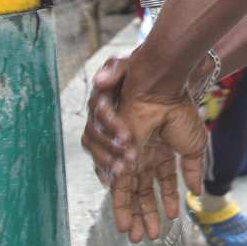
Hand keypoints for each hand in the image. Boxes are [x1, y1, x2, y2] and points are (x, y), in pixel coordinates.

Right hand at [81, 55, 130, 184]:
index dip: (110, 123)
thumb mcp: (128, 64)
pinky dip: (106, 170)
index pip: (98, 111)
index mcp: (102, 98)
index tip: (126, 134)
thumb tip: (98, 80)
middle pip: (94, 136)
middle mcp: (100, 118)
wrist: (152, 80)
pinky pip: (104, 160)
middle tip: (126, 157)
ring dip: (107, 162)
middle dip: (107, 148)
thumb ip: (114, 69)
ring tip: (121, 171)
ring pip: (98, 151)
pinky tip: (111, 181)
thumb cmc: (137, 70)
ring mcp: (106, 133)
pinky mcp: (115, 143)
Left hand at [108, 93, 205, 242]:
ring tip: (137, 237)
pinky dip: (120, 206)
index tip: (173, 216)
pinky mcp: (120, 161)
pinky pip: (118, 188)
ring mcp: (132, 158)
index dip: (168, 198)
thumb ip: (193, 171)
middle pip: (144, 190)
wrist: (162, 97)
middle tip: (151, 235)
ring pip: (130, 194)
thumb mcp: (194, 147)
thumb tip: (198, 192)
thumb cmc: (179, 114)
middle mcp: (145, 155)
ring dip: (133, 216)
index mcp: (163, 149)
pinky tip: (125, 224)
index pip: (164, 179)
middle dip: (148, 214)